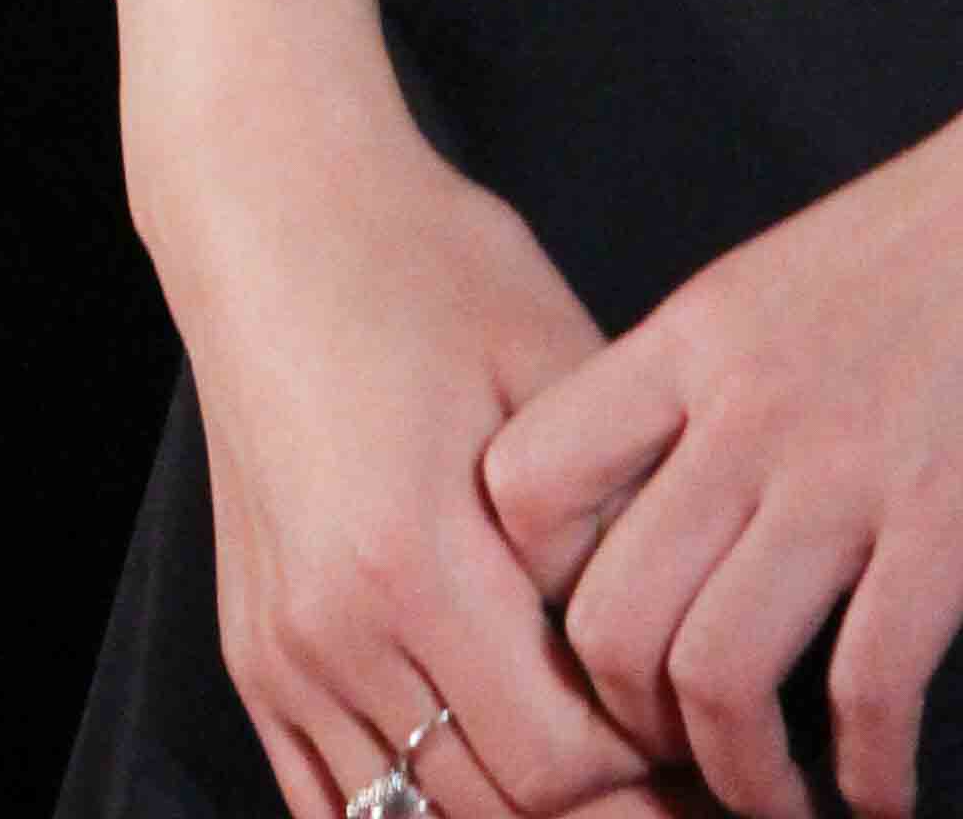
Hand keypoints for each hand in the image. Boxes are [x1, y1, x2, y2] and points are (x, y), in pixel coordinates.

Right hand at [162, 87, 669, 818]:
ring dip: (518, 816)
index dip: (654, 771)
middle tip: (691, 790)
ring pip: (418, 817)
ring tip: (608, 791)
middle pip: (497, 809)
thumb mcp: (554, 364)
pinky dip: (413, 817)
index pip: (560, 760)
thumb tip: (703, 642)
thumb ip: (622, 517)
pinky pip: (329, 800)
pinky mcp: (250, 644)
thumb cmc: (423, 263)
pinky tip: (488, 789)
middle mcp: (333, 624)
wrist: (271, 205)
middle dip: (608, 814)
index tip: (712, 736)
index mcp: (412, 558)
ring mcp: (280, 644)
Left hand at [485, 67, 962, 818]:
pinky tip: (880, 792)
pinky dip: (869, 771)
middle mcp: (740, 405)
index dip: (531, 589)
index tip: (583, 641)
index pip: (525, 480)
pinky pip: (871, 685)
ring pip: (717, 670)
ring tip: (771, 801)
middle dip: (629, 722)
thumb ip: (693, 389)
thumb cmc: (920, 246)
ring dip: (738, 773)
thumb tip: (635, 508)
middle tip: (674, 754)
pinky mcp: (950, 516)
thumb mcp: (762, 292)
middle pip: (610, 611)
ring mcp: (842, 465)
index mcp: (684, 339)